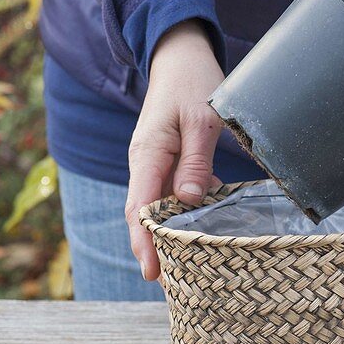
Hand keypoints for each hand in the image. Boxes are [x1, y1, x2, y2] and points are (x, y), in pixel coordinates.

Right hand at [125, 21, 224, 280]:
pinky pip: (171, 195)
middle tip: (169, 286)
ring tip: (184, 270)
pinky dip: (181, 216)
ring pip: (157, 208)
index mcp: (148, 154)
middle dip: (152, 249)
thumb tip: (189, 200)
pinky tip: (198, 234)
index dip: (145, 242)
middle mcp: (145, 163)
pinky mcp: (168, 162)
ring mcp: (155, 164)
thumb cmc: (193, 83)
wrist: (180, 58)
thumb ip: (197, 160)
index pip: (140, 208)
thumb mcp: (202, 119)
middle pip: (143, 215)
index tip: (153, 272)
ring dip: (166, 236)